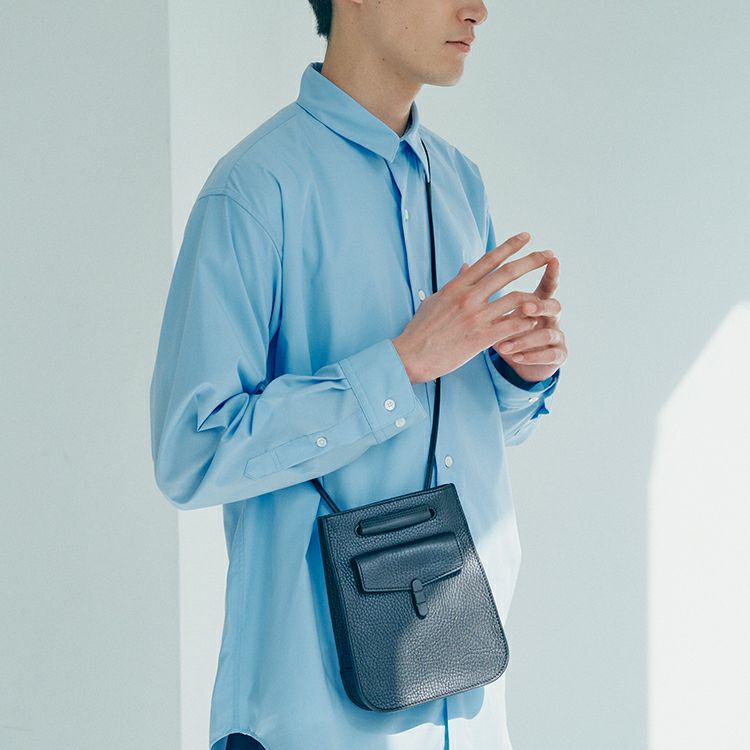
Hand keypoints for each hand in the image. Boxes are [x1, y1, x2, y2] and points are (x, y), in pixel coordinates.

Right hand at [392, 232, 555, 383]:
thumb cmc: (421, 329)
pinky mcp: (480, 338)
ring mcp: (475, 317)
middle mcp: (468, 297)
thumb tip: (467, 265)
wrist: (410, 355)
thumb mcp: (435, 299)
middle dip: (531, 261)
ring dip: (533, 296)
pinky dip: (526, 322)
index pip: (488, 259)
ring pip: (514, 299)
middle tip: (548, 253)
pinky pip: (512, 325)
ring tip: (545, 297)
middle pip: (507, 273)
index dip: (510, 246)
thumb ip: (455, 282)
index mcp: (457, 286)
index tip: (526, 237)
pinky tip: (535, 321)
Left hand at [490, 247, 565, 382]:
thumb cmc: (502, 330)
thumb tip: (466, 265)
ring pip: (549, 334)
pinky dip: (532, 356)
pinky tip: (516, 359)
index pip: (547, 285)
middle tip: (526, 308)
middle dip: (539, 306)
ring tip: (507, 344)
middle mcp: (551, 317)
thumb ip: (487, 291)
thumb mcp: (494, 310)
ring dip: (528, 338)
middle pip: (554, 306)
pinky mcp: (557, 355)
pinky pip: (550, 356)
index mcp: (538, 302)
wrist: (518, 359)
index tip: (553, 259)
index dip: (551, 273)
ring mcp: (556, 337)